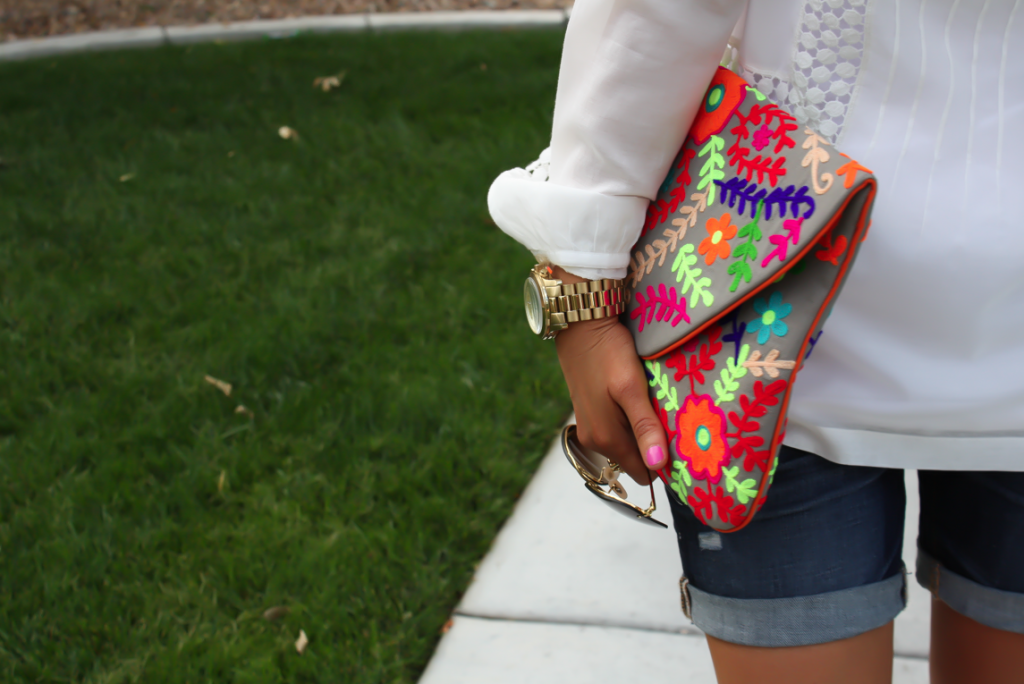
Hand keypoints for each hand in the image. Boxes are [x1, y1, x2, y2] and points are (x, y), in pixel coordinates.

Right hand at [552, 267, 668, 484]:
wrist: (580, 323)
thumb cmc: (608, 352)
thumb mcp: (631, 388)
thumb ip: (644, 427)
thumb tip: (658, 465)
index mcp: (606, 439)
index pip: (644, 472)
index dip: (666, 463)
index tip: (685, 445)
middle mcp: (595, 440)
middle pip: (636, 458)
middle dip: (656, 446)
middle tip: (676, 420)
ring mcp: (590, 426)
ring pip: (628, 443)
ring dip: (645, 431)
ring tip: (659, 407)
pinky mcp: (590, 412)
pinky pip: (619, 428)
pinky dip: (633, 420)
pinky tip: (642, 400)